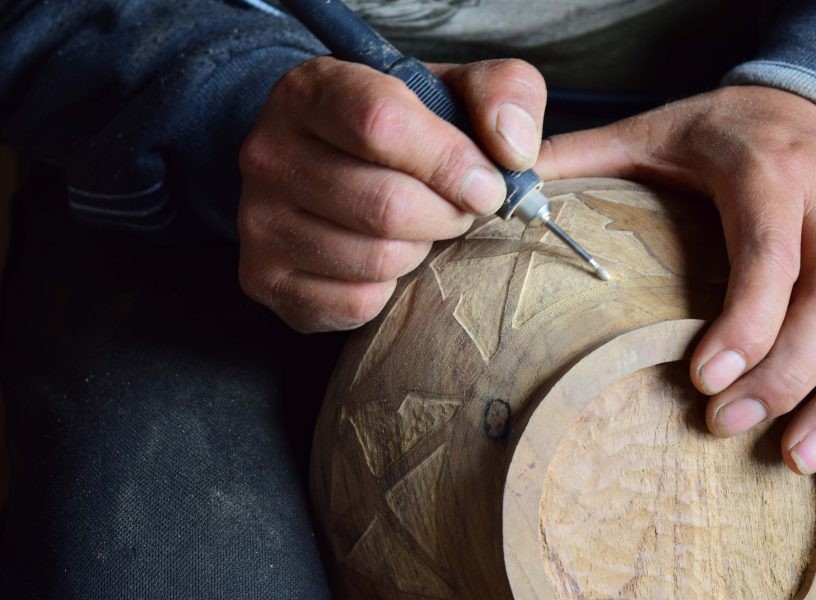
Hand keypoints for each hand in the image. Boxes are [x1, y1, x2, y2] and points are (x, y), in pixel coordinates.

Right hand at [238, 57, 545, 330]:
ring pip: (376, 259)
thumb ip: (502, 94)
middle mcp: (270, 153)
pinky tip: (388, 261)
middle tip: (457, 210)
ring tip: (421, 231)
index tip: (487, 186)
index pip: (381, 125)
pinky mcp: (264, 278)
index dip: (449, 163)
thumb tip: (514, 149)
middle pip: (385, 205)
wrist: (327, 163)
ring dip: (421, 252)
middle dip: (446, 216)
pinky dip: (391, 290)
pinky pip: (355, 303)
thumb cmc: (401, 131)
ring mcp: (259, 221)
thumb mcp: (454, 91)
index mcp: (314, 90)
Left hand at [537, 85, 815, 501]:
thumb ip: (583, 155)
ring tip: (795, 462)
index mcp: (769, 173)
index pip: (769, 252)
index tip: (704, 375)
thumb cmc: (726, 128)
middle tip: (726, 425)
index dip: (748, 317)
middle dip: (784, 374)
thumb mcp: (652, 129)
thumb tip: (507, 187)